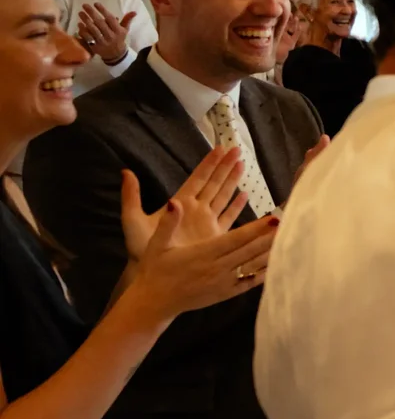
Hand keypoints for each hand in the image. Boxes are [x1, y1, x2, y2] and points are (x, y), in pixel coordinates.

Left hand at [77, 2, 130, 63]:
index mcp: (118, 31)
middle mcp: (111, 36)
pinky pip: (88, 37)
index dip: (103, 10)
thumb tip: (134, 12)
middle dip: (92, 13)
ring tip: (81, 13)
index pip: (110, 19)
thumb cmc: (118, 39)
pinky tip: (80, 24)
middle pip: (100, 23)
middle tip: (85, 5)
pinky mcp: (95, 47)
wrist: (115, 54)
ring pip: (93, 29)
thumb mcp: (124, 30)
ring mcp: (103, 42)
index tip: (96, 3)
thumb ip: (127, 20)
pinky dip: (83, 31)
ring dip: (86, 20)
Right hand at [120, 168, 280, 322]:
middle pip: (251, 250)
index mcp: (203, 254)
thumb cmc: (154, 271)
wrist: (154, 302)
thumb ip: (168, 224)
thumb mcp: (156, 245)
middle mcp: (217, 268)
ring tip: (292, 239)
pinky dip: (266, 272)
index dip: (256, 228)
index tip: (274, 218)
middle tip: (292, 223)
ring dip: (273, 252)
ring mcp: (224, 282)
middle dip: (271, 236)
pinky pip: (250, 282)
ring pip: (254, 265)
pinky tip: (281, 264)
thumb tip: (174, 202)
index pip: (236, 239)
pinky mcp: (227, 293)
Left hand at [121, 149, 248, 259]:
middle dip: (225, 166)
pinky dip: (237, 206)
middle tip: (236, 149)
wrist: (152, 270)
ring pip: (223, 196)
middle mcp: (196, 209)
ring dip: (232, 181)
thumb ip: (131, 196)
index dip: (209, 163)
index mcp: (180, 202)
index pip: (198, 178)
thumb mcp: (132, 219)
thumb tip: (126, 172)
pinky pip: (229, 217)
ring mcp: (206, 221)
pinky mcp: (215, 235)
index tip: (220, 148)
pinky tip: (244, 196)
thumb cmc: (142, 247)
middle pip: (214, 183)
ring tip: (242, 165)